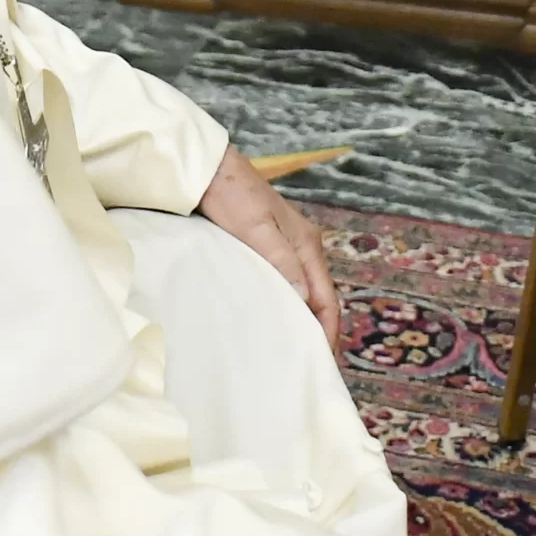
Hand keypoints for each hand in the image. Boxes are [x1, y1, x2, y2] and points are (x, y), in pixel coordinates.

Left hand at [198, 147, 340, 349]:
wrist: (206, 169)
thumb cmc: (230, 195)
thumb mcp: (256, 228)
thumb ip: (281, 261)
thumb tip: (305, 301)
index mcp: (306, 244)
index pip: (327, 297)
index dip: (328, 330)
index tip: (324, 361)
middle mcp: (302, 247)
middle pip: (319, 297)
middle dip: (318, 331)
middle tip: (309, 366)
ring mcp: (284, 247)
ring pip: (301, 291)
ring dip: (301, 320)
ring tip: (291, 350)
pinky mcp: (265, 247)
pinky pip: (283, 283)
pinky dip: (284, 305)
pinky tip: (271, 319)